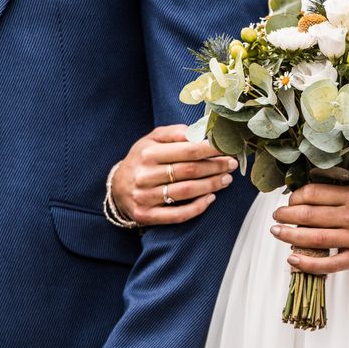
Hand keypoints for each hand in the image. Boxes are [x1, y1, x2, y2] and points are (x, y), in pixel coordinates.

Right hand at [112, 124, 236, 225]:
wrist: (116, 188)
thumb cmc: (142, 160)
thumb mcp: (151, 140)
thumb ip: (174, 132)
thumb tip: (198, 131)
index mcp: (148, 152)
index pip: (187, 150)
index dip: (211, 149)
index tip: (227, 147)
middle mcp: (145, 174)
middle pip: (189, 171)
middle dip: (215, 166)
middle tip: (232, 164)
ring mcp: (145, 197)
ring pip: (186, 191)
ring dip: (211, 185)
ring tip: (226, 179)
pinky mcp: (146, 215)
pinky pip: (177, 214)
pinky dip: (197, 207)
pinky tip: (211, 198)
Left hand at [271, 184, 348, 273]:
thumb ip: (330, 194)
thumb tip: (296, 198)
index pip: (313, 194)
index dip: (295, 197)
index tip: (288, 201)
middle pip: (310, 216)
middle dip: (286, 216)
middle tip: (276, 217)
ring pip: (315, 238)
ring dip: (290, 236)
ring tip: (277, 232)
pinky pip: (328, 265)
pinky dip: (307, 263)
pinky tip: (292, 258)